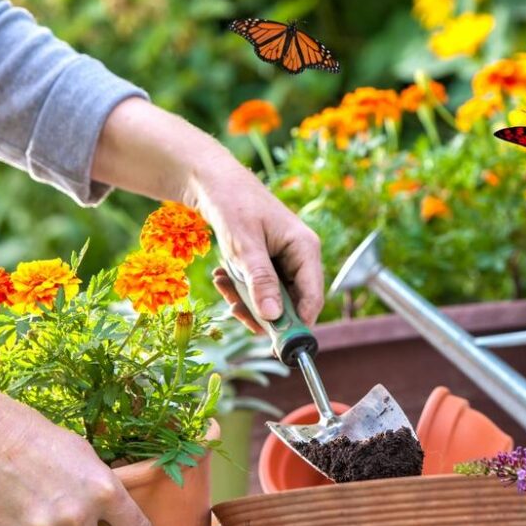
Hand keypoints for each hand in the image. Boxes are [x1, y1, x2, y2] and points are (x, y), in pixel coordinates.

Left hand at [89, 99, 324, 331]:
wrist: (213, 181)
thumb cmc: (232, 205)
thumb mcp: (244, 246)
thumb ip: (261, 281)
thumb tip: (274, 317)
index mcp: (306, 248)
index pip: (312, 298)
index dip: (296, 324)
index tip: (274, 344)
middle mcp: (301, 256)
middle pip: (292, 303)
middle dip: (262, 311)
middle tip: (234, 310)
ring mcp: (285, 260)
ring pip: (273, 298)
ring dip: (246, 299)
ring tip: (223, 284)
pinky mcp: (270, 262)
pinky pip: (260, 287)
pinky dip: (241, 288)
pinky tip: (223, 277)